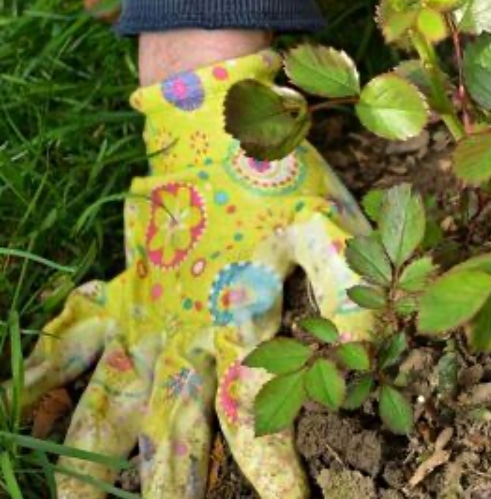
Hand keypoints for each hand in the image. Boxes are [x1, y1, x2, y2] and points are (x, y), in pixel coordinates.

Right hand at [15, 51, 374, 497]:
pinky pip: (70, 339)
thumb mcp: (330, 229)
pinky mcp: (120, 292)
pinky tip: (16, 405)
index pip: (251, 421)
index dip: (272, 474)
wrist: (210, 121)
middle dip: (173, 490)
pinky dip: (39, 372)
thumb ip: (347, 294)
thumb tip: (364, 357)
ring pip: (108, 406)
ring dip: (92, 461)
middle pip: (171, 436)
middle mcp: (178, 337)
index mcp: (233, 326)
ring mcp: (141, 318)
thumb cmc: (277, 175)